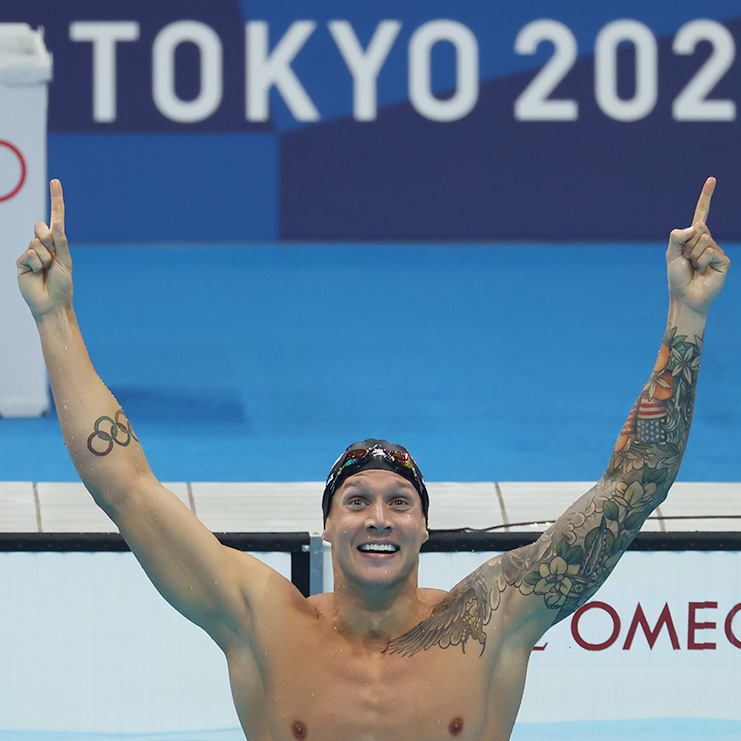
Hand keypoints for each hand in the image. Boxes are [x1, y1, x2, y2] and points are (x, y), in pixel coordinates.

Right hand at [17, 179, 72, 319]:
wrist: (52, 303)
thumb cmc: (63, 284)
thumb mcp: (65, 260)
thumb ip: (60, 242)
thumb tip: (56, 222)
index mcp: (56, 242)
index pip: (55, 217)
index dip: (56, 199)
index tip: (56, 181)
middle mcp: (42, 245)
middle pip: (40, 227)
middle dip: (48, 240)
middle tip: (52, 257)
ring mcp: (30, 252)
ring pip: (35, 243)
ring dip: (45, 258)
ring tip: (46, 271)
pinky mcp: (21, 262)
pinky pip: (29, 254)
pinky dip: (36, 264)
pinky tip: (37, 274)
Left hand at [666, 177, 730, 315]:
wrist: (685, 296)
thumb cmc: (677, 277)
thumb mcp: (671, 254)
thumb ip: (677, 237)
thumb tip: (696, 227)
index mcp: (694, 237)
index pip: (701, 213)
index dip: (706, 197)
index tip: (711, 179)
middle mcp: (707, 240)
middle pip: (698, 230)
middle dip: (687, 246)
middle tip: (687, 261)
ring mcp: (717, 250)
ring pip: (704, 241)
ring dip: (694, 256)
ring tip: (694, 268)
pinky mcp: (723, 261)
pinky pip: (710, 252)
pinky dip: (702, 262)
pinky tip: (703, 271)